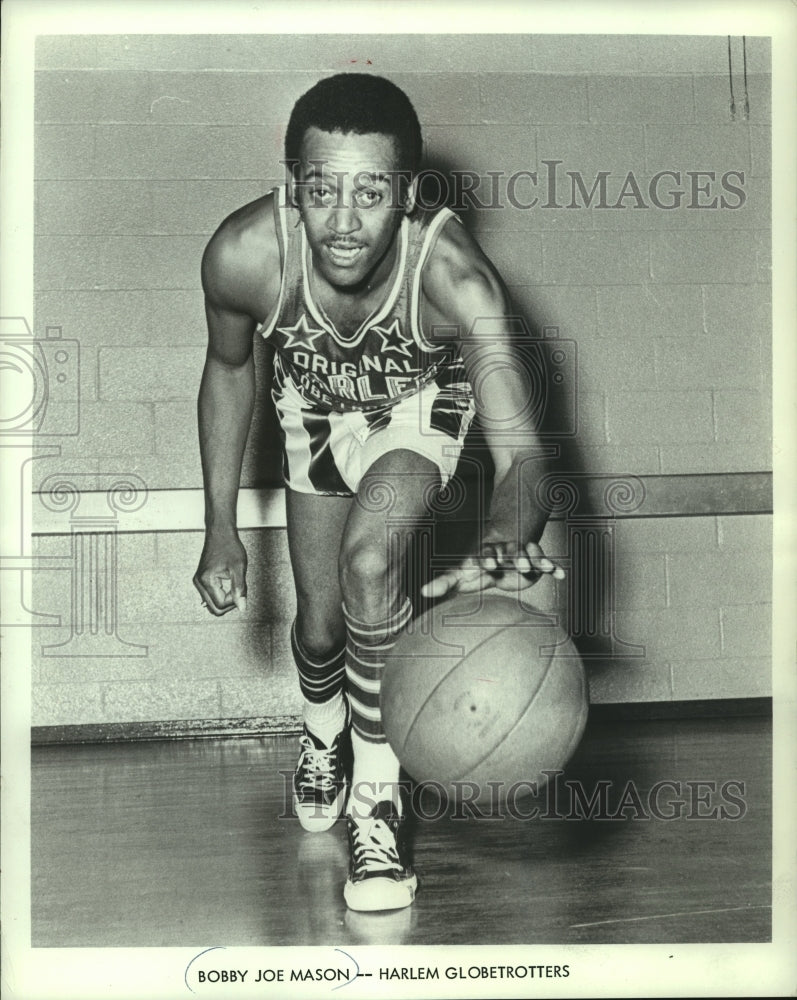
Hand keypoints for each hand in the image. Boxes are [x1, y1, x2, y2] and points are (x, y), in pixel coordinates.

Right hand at [193, 530, 247, 615]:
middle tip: (239, 589)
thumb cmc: (230, 547)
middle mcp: (198, 583)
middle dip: (229, 603)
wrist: (220, 534)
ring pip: (212, 604)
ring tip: (233, 583)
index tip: (241, 588)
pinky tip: (228, 583)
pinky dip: (221, 595)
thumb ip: (240, 589)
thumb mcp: (239, 568)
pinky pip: (211, 596)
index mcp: (206, 581)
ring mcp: (198, 582)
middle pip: (214, 608)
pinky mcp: (201, 580)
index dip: (234, 601)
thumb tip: (242, 608)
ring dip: (225, 599)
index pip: (220, 605)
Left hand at [420, 535, 564, 599]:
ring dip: (534, 560)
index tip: (490, 564)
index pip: (485, 554)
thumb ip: (444, 582)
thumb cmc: (478, 566)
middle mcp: (504, 551)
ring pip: (528, 554)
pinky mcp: (534, 561)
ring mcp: (520, 554)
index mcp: (486, 554)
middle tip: (519, 564)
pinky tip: (560, 574)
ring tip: (543, 568)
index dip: (488, 558)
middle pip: (509, 551)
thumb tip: (422, 591)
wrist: (502, 550)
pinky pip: (544, 562)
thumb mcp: (461, 573)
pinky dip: (553, 567)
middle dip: (513, 556)